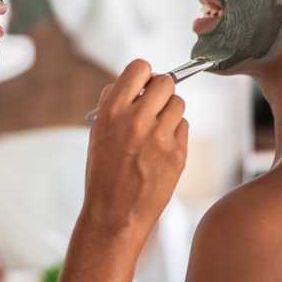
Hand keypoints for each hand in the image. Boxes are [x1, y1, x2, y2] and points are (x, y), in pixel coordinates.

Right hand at [81, 59, 188, 244]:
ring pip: (179, 103)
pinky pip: (184, 127)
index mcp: (113, 111)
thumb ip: (113, 104)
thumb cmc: (104, 173)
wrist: (115, 214)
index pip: (140, 67)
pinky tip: (161, 149)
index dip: (144, 75)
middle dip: (162, 90)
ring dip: (170, 111)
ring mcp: (160, 137)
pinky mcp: (177, 154)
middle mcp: (137, 120)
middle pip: (166, 82)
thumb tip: (131, 83)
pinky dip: (175, 133)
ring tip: (157, 129)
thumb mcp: (97, 133)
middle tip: (155, 104)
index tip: (144, 85)